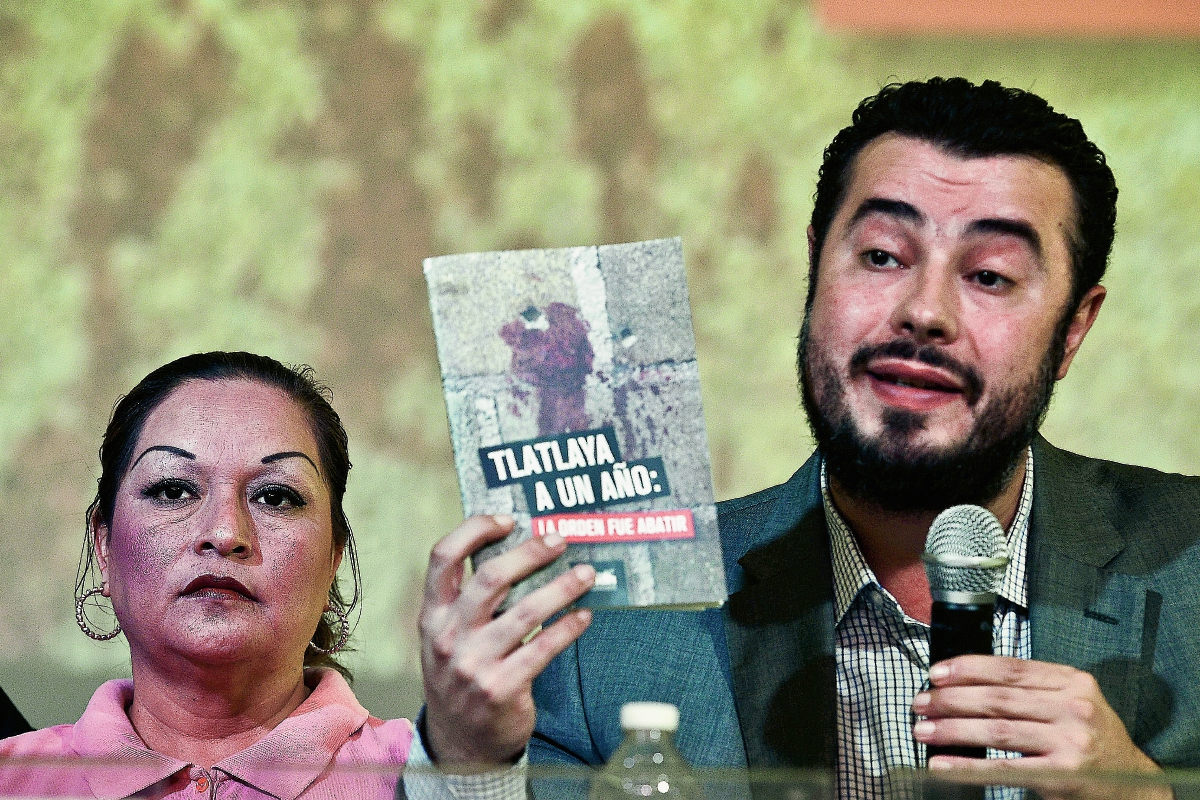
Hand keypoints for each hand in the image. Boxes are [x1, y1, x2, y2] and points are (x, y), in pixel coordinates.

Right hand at [419, 514, 594, 767]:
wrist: (459, 744)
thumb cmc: (461, 676)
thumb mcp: (447, 637)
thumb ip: (468, 601)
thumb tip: (520, 551)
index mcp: (432, 615)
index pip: (443, 557)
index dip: (474, 530)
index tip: (507, 520)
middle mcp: (448, 636)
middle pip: (490, 578)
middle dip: (530, 553)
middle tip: (559, 541)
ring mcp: (473, 664)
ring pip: (525, 612)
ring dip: (561, 587)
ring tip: (586, 574)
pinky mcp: (501, 688)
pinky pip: (543, 648)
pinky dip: (568, 628)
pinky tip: (584, 616)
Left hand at [912, 655, 1168, 799]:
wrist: (1135, 784)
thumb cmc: (1091, 738)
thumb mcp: (1072, 702)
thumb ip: (1031, 689)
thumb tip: (964, 682)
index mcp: (1073, 681)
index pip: (1010, 668)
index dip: (968, 668)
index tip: (936, 673)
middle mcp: (1074, 707)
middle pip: (998, 698)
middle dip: (951, 699)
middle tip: (919, 703)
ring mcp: (1070, 741)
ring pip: (997, 730)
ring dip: (952, 729)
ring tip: (922, 730)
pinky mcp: (1062, 775)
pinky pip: (1004, 768)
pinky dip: (968, 766)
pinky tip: (941, 765)